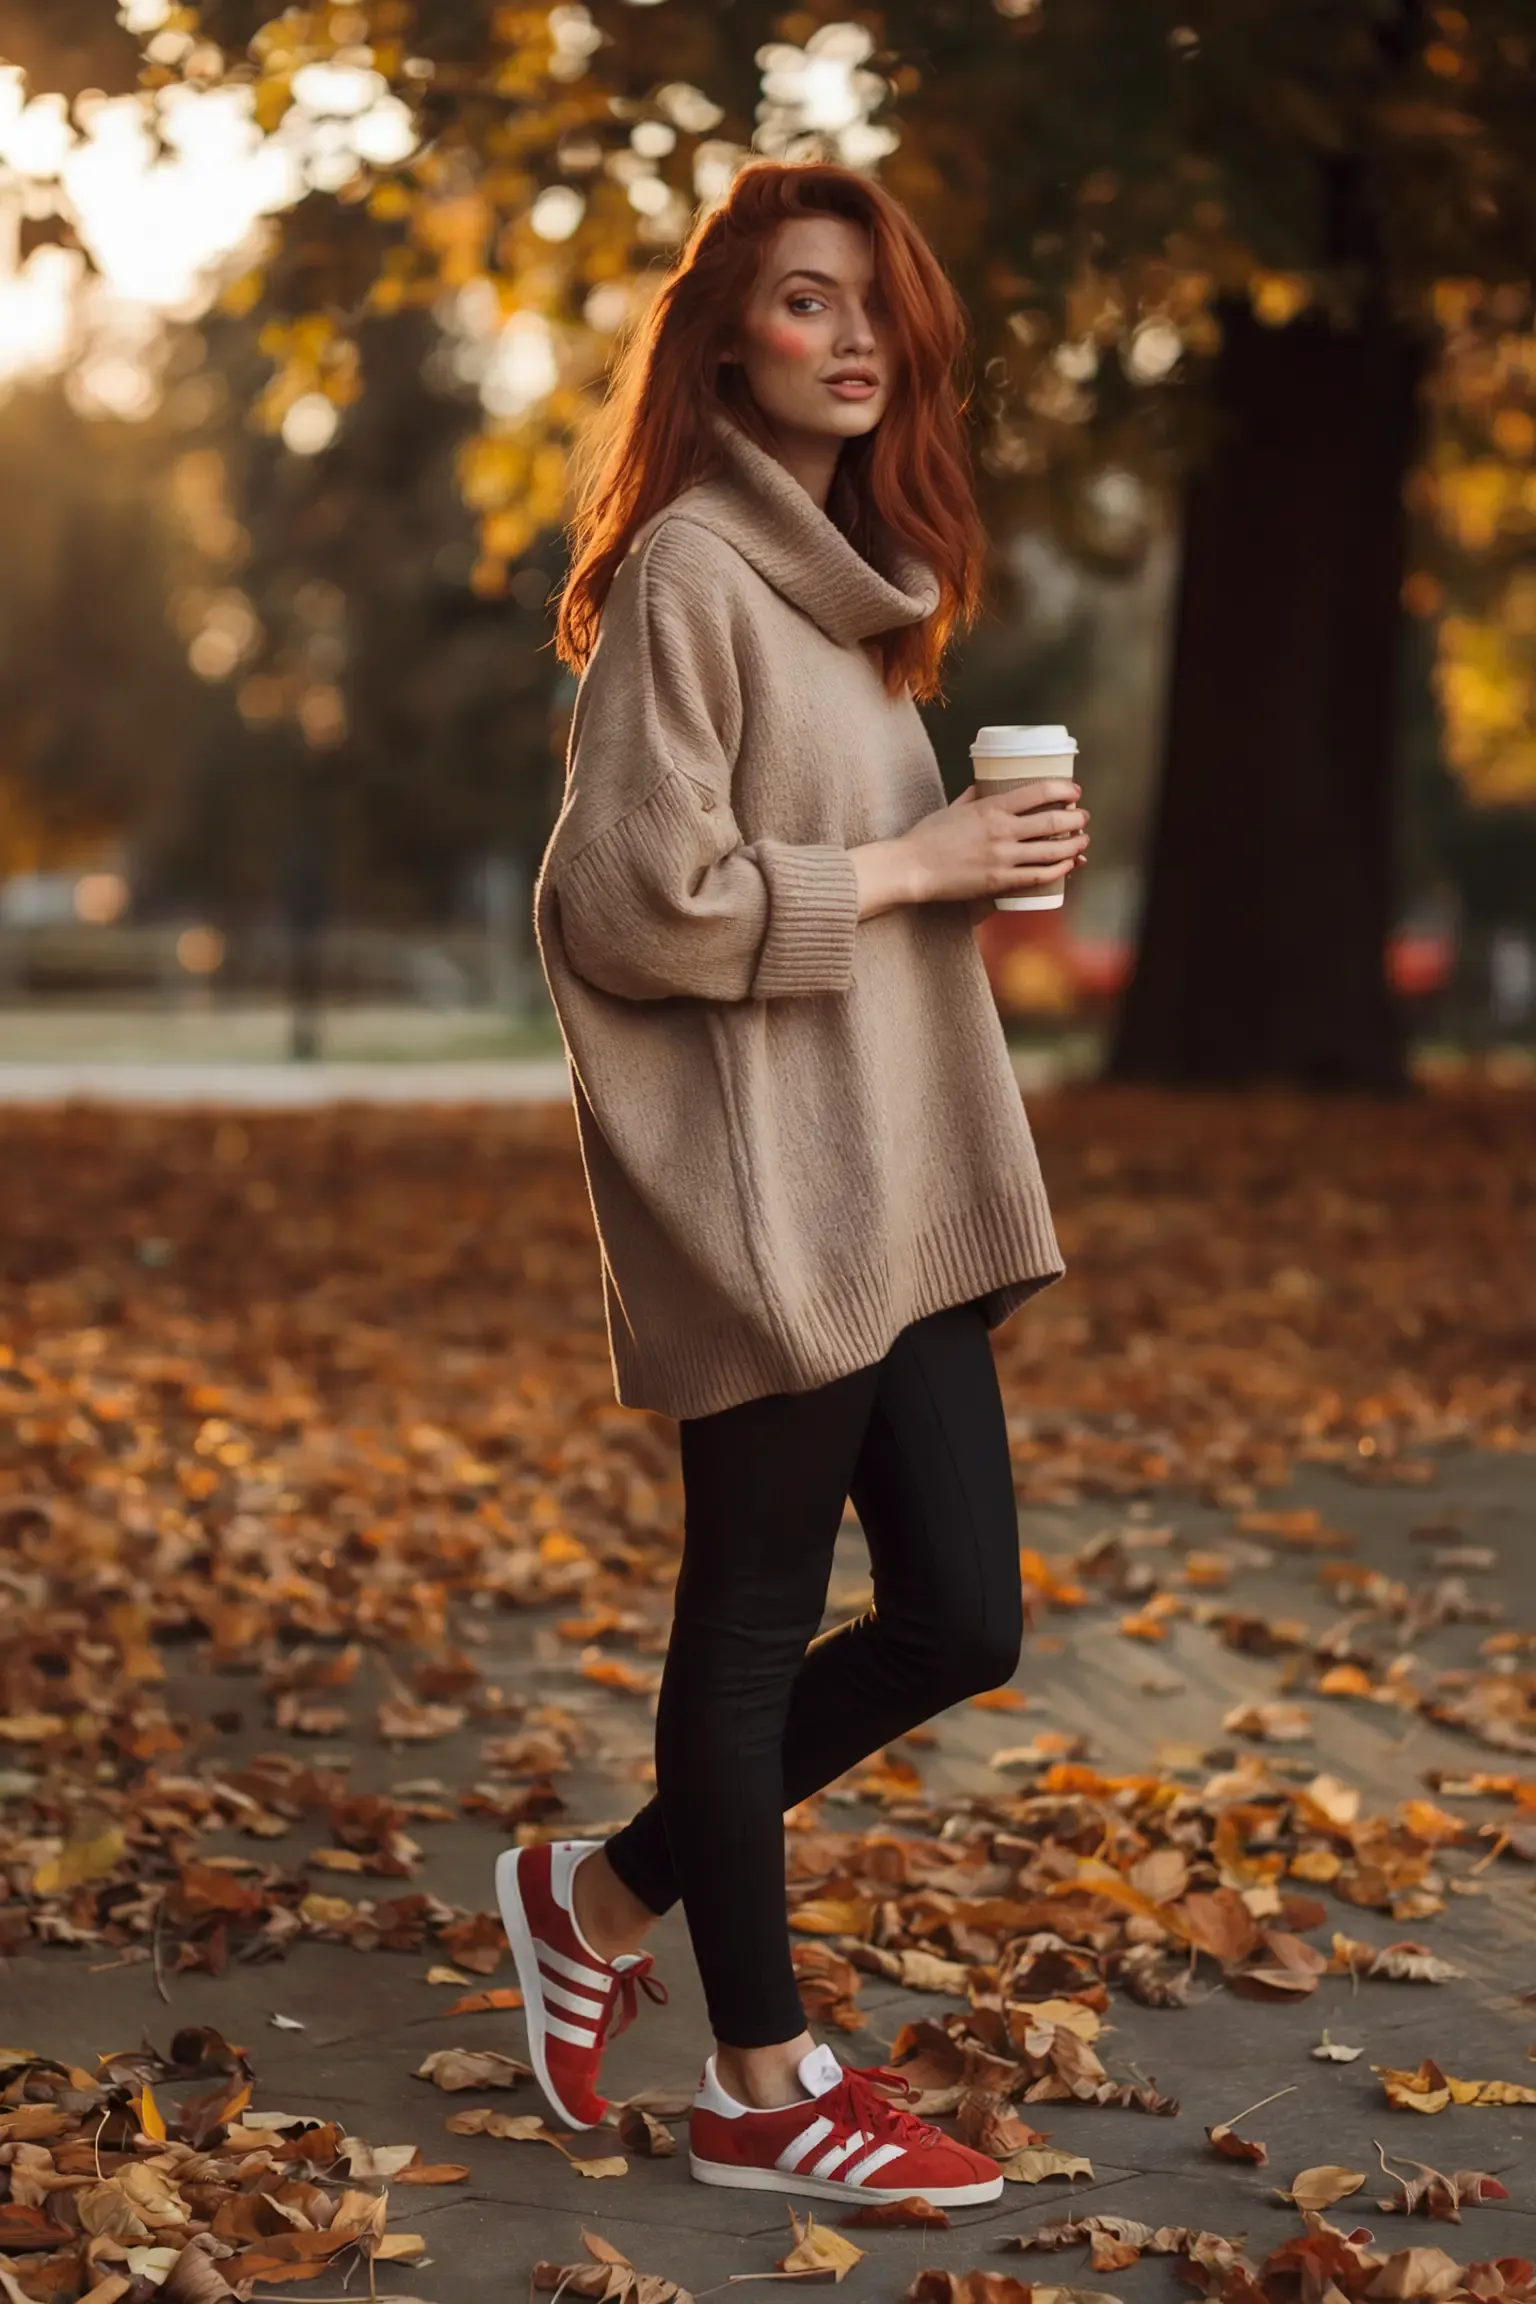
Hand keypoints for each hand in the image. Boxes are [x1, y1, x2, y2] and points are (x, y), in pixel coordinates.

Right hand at [896, 778, 1088, 906]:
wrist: (912, 867)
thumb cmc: (928, 836)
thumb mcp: (953, 807)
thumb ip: (974, 796)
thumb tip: (987, 785)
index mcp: (991, 808)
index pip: (1039, 792)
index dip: (1064, 790)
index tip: (1074, 792)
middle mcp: (1002, 831)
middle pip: (1053, 822)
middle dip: (1076, 819)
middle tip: (1082, 817)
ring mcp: (1002, 858)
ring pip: (1052, 851)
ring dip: (1074, 845)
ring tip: (1082, 841)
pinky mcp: (999, 881)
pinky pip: (1038, 876)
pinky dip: (1059, 870)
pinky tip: (1069, 865)